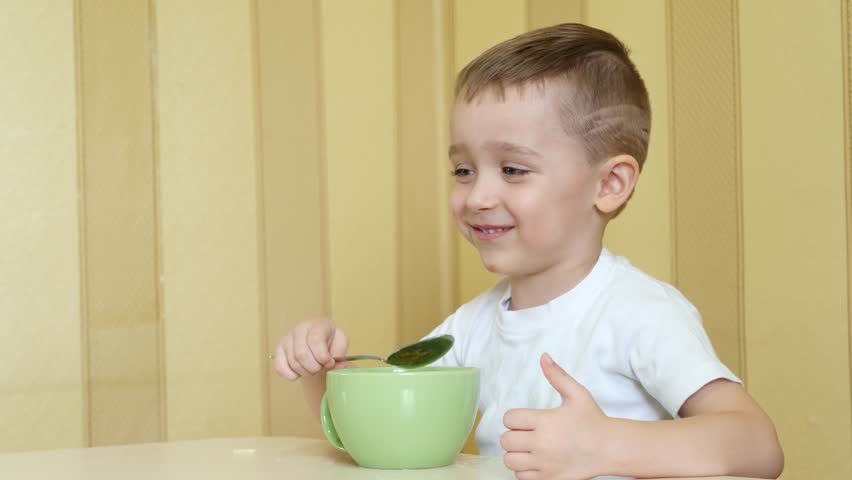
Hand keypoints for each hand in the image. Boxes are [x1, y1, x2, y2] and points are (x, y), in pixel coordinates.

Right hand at [274, 319, 349, 380]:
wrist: (320, 339)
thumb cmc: (330, 341)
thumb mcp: (341, 343)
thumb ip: (340, 354)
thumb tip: (339, 366)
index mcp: (316, 325)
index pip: (314, 341)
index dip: (323, 357)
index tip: (329, 363)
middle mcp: (299, 329)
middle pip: (301, 354)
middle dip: (314, 367)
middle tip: (321, 367)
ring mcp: (287, 339)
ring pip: (292, 362)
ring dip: (305, 371)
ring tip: (313, 368)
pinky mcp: (279, 350)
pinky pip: (280, 367)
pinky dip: (291, 375)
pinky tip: (300, 373)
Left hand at [501, 353, 611, 479]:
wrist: (610, 449)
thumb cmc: (593, 420)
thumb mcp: (577, 394)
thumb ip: (558, 376)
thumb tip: (543, 356)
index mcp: (545, 421)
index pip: (509, 419)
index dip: (514, 418)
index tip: (524, 420)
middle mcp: (542, 443)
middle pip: (506, 441)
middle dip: (513, 436)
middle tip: (525, 434)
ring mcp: (544, 464)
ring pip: (510, 461)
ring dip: (515, 454)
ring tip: (527, 449)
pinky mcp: (549, 478)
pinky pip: (521, 478)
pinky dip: (523, 471)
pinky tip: (534, 462)